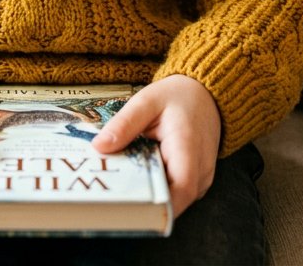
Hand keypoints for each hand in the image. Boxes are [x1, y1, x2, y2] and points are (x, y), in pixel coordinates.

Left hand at [92, 75, 221, 218]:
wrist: (203, 96)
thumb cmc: (176, 97)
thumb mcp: (146, 101)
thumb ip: (124, 124)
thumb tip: (99, 147)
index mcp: (188, 147)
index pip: (181, 188)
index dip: (158, 204)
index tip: (127, 205)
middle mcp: (201, 168)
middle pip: (174, 200)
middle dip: (144, 202)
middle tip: (113, 195)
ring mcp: (202, 178)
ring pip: (175, 200)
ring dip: (151, 195)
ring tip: (124, 184)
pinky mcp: (198, 182)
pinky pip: (177, 194)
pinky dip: (159, 188)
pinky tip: (140, 177)